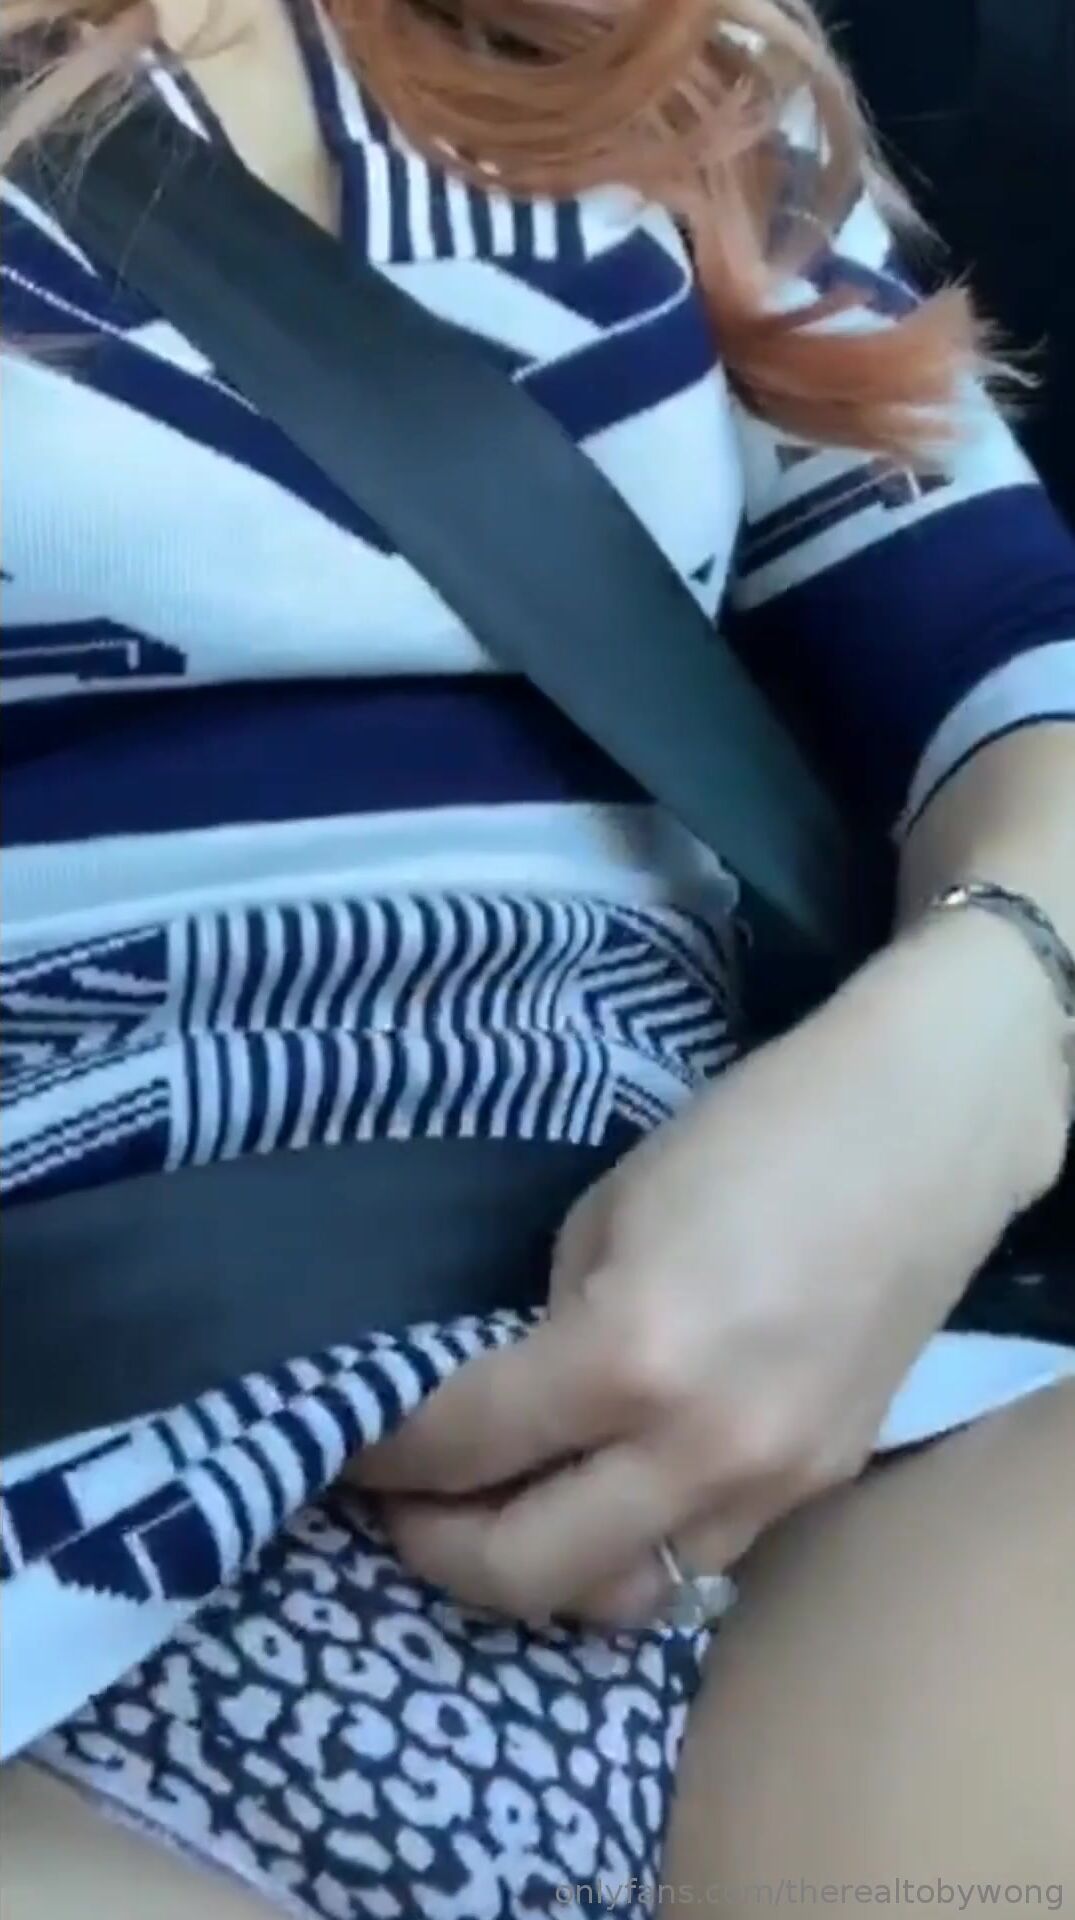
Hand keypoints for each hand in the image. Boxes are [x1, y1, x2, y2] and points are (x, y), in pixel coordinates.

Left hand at [350, 911, 1064, 1625]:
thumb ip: (547, 1323)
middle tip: (393, 1503)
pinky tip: (595, 1500)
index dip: (381, 1451)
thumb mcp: (606, 1210)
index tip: (340, 1439)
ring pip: (617, 1596)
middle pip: (524, 1569)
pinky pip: (696, 1562)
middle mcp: (699, 1453)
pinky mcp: (818, 1488)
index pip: (464, 1444)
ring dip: (533, 1570)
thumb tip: (497, 1400)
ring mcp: (771, 1486)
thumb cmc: (753, 1134)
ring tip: (488, 1515)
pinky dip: (625, 1551)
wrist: (921, 1134)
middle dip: (432, 1546)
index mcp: (629, 1357)